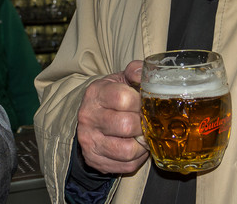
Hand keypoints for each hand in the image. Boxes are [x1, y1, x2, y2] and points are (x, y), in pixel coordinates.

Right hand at [76, 60, 148, 174]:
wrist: (90, 119)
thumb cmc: (111, 98)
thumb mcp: (120, 80)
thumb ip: (135, 72)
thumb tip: (145, 73)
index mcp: (95, 93)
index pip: (122, 98)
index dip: (140, 102)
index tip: (145, 104)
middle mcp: (88, 117)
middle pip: (126, 126)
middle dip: (144, 125)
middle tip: (148, 122)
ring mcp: (90, 141)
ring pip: (127, 150)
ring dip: (142, 145)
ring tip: (143, 136)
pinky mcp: (95, 160)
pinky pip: (126, 165)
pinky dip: (138, 158)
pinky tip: (136, 147)